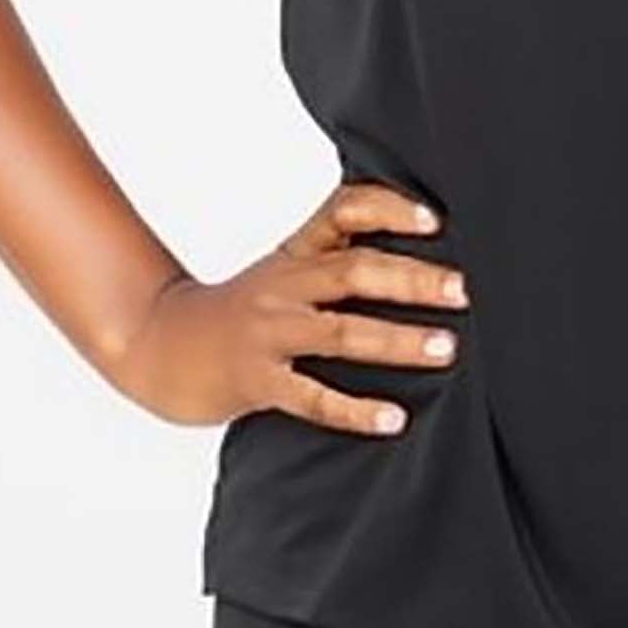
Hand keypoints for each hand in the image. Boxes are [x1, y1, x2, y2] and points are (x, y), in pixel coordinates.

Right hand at [105, 177, 467, 431]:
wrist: (163, 347)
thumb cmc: (244, 310)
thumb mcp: (285, 269)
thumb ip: (338, 255)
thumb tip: (424, 251)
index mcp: (297, 251)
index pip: (344, 209)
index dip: (389, 208)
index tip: (435, 218)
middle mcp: (285, 284)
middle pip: (355, 270)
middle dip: (413, 278)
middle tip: (465, 289)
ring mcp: (269, 332)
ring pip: (341, 332)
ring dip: (398, 339)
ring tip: (447, 348)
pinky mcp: (256, 381)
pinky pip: (311, 396)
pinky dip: (354, 408)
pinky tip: (393, 419)